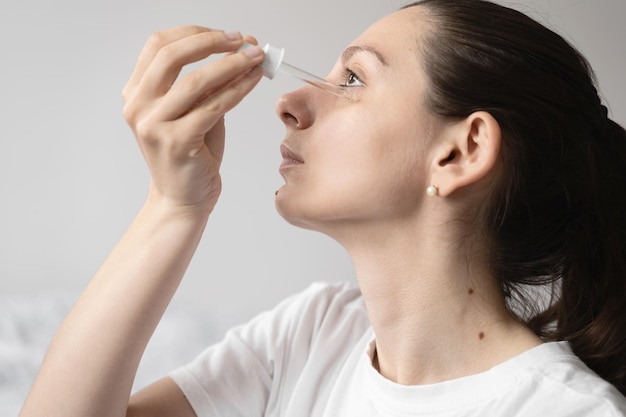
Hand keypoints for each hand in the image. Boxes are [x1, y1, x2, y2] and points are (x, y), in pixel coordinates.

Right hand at [122, 26, 263, 215]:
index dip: (195, 33)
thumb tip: (240, 50)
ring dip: (231, 64)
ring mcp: (154, 125)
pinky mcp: (177, 142)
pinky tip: (252, 81)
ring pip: (196, 80)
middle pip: (172, 55)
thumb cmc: (190, 154)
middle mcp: (138, 106)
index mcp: (136, 93)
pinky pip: (213, 106)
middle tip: (243, 41)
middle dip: (212, 42)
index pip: (159, 45)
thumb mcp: (192, 111)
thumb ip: (206, 83)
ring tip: (255, 58)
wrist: (183, 198)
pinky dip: (237, 89)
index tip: (227, 34)